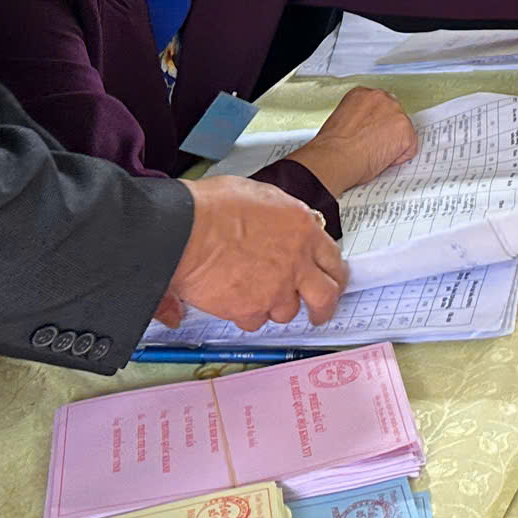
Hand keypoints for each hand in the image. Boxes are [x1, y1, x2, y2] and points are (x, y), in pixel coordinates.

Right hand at [158, 174, 347, 332]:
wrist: (184, 229)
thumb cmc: (213, 206)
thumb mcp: (261, 196)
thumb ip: (282, 218)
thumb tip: (283, 228)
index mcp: (302, 228)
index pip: (333, 259)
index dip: (333, 274)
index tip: (331, 280)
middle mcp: (296, 261)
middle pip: (325, 296)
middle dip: (324, 307)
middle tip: (318, 312)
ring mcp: (277, 288)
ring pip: (287, 311)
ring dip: (275, 306)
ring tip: (255, 293)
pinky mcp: (252, 309)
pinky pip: (255, 321)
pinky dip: (247, 314)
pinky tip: (234, 299)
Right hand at [287, 86, 417, 194]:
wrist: (334, 158)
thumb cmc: (331, 148)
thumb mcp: (340, 121)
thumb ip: (357, 119)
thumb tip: (364, 130)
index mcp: (361, 94)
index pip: (379, 106)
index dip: (375, 123)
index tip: (370, 133)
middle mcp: (380, 98)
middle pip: (394, 115)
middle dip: (387, 131)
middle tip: (373, 146)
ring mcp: (395, 112)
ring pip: (403, 130)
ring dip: (393, 143)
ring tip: (375, 154)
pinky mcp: (405, 130)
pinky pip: (410, 147)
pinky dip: (399, 157)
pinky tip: (382, 160)